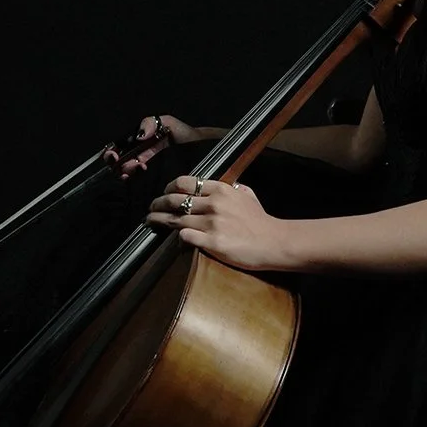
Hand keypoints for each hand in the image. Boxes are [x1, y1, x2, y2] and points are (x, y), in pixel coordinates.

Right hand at [110, 112, 201, 178]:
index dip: (112, 152)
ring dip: (125, 171)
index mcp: (141, 141)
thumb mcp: (167, 122)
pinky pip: (142, 179)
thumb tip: (139, 136)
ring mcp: (148, 165)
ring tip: (131, 170)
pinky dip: (136, 177)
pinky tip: (139, 171)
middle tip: (123, 165)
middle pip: (120, 161)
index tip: (113, 155)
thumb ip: (150, 123)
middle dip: (116, 164)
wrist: (203, 147)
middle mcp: (141, 153)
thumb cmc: (185, 134)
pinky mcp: (156, 175)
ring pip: (128, 171)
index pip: (120, 148)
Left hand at [145, 173, 291, 273]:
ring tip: (150, 222)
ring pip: (175, 219)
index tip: (165, 192)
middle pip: (174, 200)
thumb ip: (236, 189)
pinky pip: (185, 236)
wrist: (275, 242)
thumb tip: (230, 186)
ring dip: (159, 220)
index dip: (170, 187)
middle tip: (151, 208)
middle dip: (157, 203)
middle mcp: (213, 204)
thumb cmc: (262, 222)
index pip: (186, 183)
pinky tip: (172, 238)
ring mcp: (211, 224)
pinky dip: (177, 236)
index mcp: (221, 190)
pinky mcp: (212, 243)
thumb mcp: (249, 196)